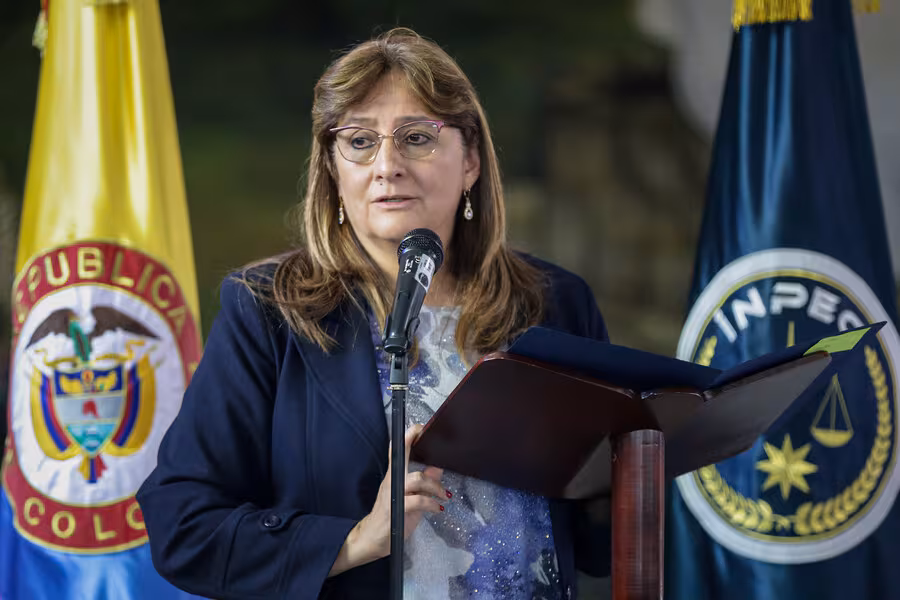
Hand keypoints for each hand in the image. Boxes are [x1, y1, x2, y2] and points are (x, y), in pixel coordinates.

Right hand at [329, 425, 447, 575]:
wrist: (373, 539)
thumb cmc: (392, 517)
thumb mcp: (411, 498)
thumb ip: (425, 483)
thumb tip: (438, 468)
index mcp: (394, 475)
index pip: (398, 450)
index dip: (409, 436)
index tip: (421, 427)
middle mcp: (392, 481)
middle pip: (405, 457)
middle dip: (422, 453)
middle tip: (442, 459)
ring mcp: (393, 494)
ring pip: (417, 478)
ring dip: (436, 486)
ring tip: (445, 495)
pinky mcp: (397, 510)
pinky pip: (418, 501)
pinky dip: (432, 504)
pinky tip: (438, 509)